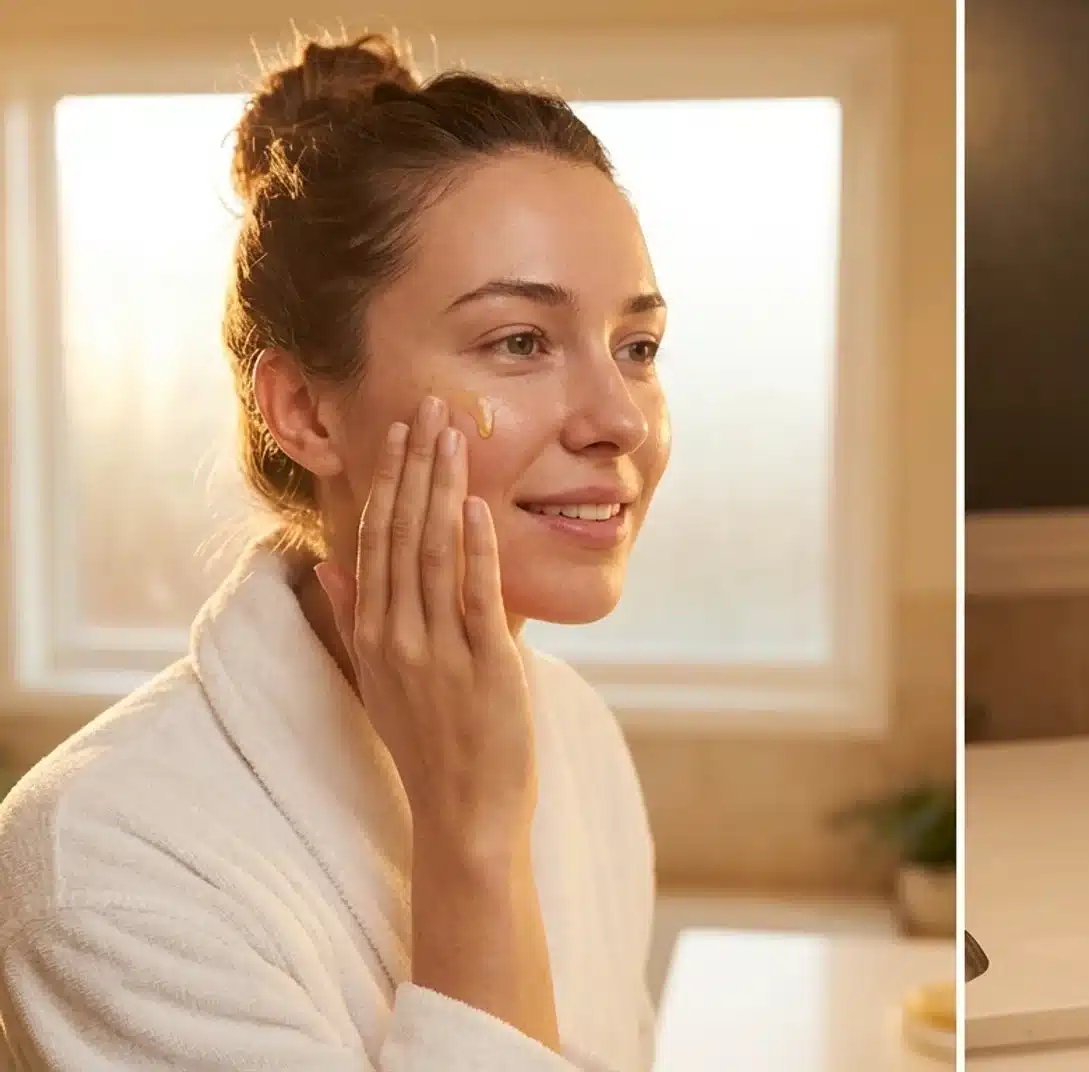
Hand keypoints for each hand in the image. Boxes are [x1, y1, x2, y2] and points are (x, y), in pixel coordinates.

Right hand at [313, 394, 535, 849]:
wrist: (464, 814)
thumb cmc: (429, 745)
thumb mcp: (378, 678)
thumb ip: (354, 618)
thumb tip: (329, 563)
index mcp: (375, 634)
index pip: (377, 540)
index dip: (388, 482)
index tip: (399, 433)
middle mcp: (398, 637)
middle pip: (402, 533)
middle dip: (415, 467)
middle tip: (428, 407)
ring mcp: (438, 651)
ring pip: (434, 554)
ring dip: (443, 488)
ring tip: (453, 435)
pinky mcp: (484, 666)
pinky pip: (475, 597)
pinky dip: (475, 548)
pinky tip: (476, 505)